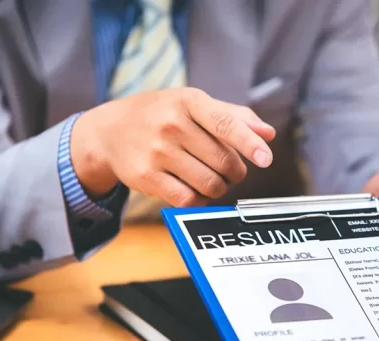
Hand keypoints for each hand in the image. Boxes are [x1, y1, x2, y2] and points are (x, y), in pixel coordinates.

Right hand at [70, 87, 275, 203]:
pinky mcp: (146, 176)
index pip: (225, 124)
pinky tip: (196, 191)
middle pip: (224, 162)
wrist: (110, 131)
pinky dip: (199, 200)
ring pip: (209, 184)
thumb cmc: (163, 115)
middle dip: (235, 172)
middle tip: (231, 171)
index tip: (265, 159)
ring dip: (219, 188)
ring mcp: (157, 152)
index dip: (249, 144)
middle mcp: (171, 125)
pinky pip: (188, 199)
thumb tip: (268, 135)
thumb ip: (233, 117)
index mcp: (188, 101)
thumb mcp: (193, 105)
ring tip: (213, 180)